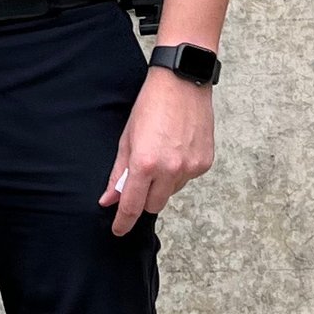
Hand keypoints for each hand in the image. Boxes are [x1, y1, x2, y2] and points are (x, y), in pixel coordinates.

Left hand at [100, 68, 216, 235]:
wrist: (182, 83)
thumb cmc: (151, 106)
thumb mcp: (127, 139)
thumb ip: (118, 173)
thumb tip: (109, 199)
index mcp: (145, 163)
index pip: (132, 205)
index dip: (124, 222)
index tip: (119, 231)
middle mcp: (170, 170)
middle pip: (154, 205)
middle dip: (144, 198)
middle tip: (141, 177)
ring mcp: (190, 167)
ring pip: (172, 192)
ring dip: (163, 183)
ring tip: (162, 153)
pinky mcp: (205, 163)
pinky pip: (187, 179)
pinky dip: (179, 171)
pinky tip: (177, 149)